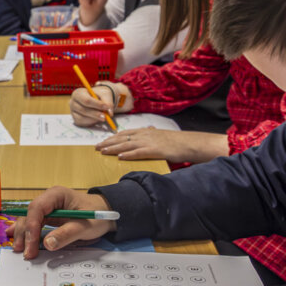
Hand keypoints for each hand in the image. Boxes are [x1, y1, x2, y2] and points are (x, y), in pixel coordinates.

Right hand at [5, 186, 115, 258]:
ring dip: (23, 234)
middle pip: (29, 215)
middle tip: (24, 252)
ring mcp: (46, 208)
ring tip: (18, 249)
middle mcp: (48, 200)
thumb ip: (66, 234)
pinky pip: (33, 224)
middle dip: (25, 233)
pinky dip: (25, 232)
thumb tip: (47, 244)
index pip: (37, 208)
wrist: (105, 215)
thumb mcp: (85, 226)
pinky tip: (13, 237)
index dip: (32, 226)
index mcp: (56, 195)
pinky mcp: (47, 217)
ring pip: (28, 220)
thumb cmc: (97, 216)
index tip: (31, 244)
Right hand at [69, 84, 115, 126]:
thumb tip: (109, 113)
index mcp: (78, 93)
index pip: (86, 100)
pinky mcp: (75, 119)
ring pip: (82, 118)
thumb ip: (108, 102)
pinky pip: (82, 123)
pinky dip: (91, 122)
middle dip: (96, 114)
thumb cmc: (99, 95)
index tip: (106, 107)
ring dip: (94, 119)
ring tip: (103, 117)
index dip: (96, 105)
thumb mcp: (105, 94)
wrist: (96, 99)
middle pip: (83, 110)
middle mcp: (73, 102)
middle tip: (106, 116)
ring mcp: (73, 111)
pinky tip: (97, 119)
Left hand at [95, 128, 228, 163]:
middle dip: (108, 142)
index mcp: (145, 131)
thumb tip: (148, 128)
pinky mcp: (155, 150)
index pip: (124, 133)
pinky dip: (128, 155)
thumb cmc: (176, 141)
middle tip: (96, 147)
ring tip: (102, 152)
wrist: (189, 143)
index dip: (112, 137)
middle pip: (122, 138)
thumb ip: (153, 132)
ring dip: (113, 148)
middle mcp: (144, 135)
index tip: (102, 141)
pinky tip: (120, 157)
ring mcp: (149, 142)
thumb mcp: (162, 134)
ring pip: (127, 145)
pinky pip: (138, 153)